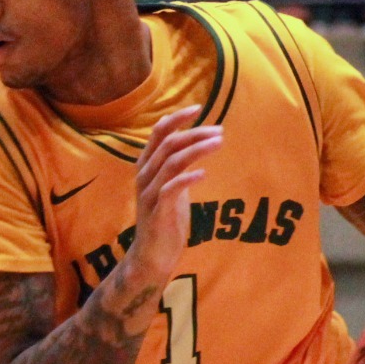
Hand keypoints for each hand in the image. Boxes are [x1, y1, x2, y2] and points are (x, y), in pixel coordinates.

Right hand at [122, 106, 224, 288]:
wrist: (152, 255)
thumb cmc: (165, 220)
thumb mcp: (172, 186)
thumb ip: (177, 164)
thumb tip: (191, 141)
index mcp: (147, 166)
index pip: (159, 133)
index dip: (177, 119)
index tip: (199, 108)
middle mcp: (144, 176)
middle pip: (168, 144)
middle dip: (195, 133)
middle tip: (220, 130)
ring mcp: (149, 193)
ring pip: (171, 162)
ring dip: (196, 150)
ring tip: (219, 143)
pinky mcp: (157, 212)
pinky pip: (170, 189)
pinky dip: (187, 179)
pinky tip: (204, 174)